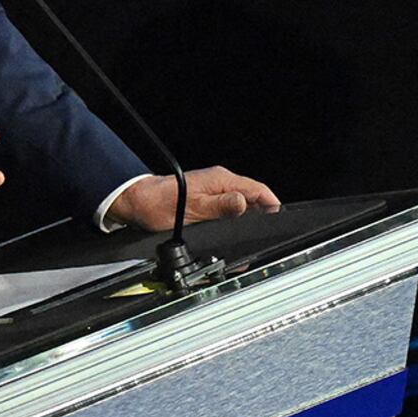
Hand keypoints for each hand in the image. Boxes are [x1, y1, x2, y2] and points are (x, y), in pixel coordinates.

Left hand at [112, 167, 284, 230]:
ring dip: (247, 219)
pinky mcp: (206, 199)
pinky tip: (231, 232)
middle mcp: (219, 183)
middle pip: (252, 198)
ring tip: (250, 236)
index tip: (280, 218)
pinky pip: (228, 208)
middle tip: (266, 233)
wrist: (137, 202)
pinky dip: (234, 220)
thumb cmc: (159, 205)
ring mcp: (213, 190)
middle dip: (262, 215)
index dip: (272, 205)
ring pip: (240, 204)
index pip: (258, 190)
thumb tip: (245, 203)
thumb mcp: (193, 209)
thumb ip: (221, 207)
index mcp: (221, 181)